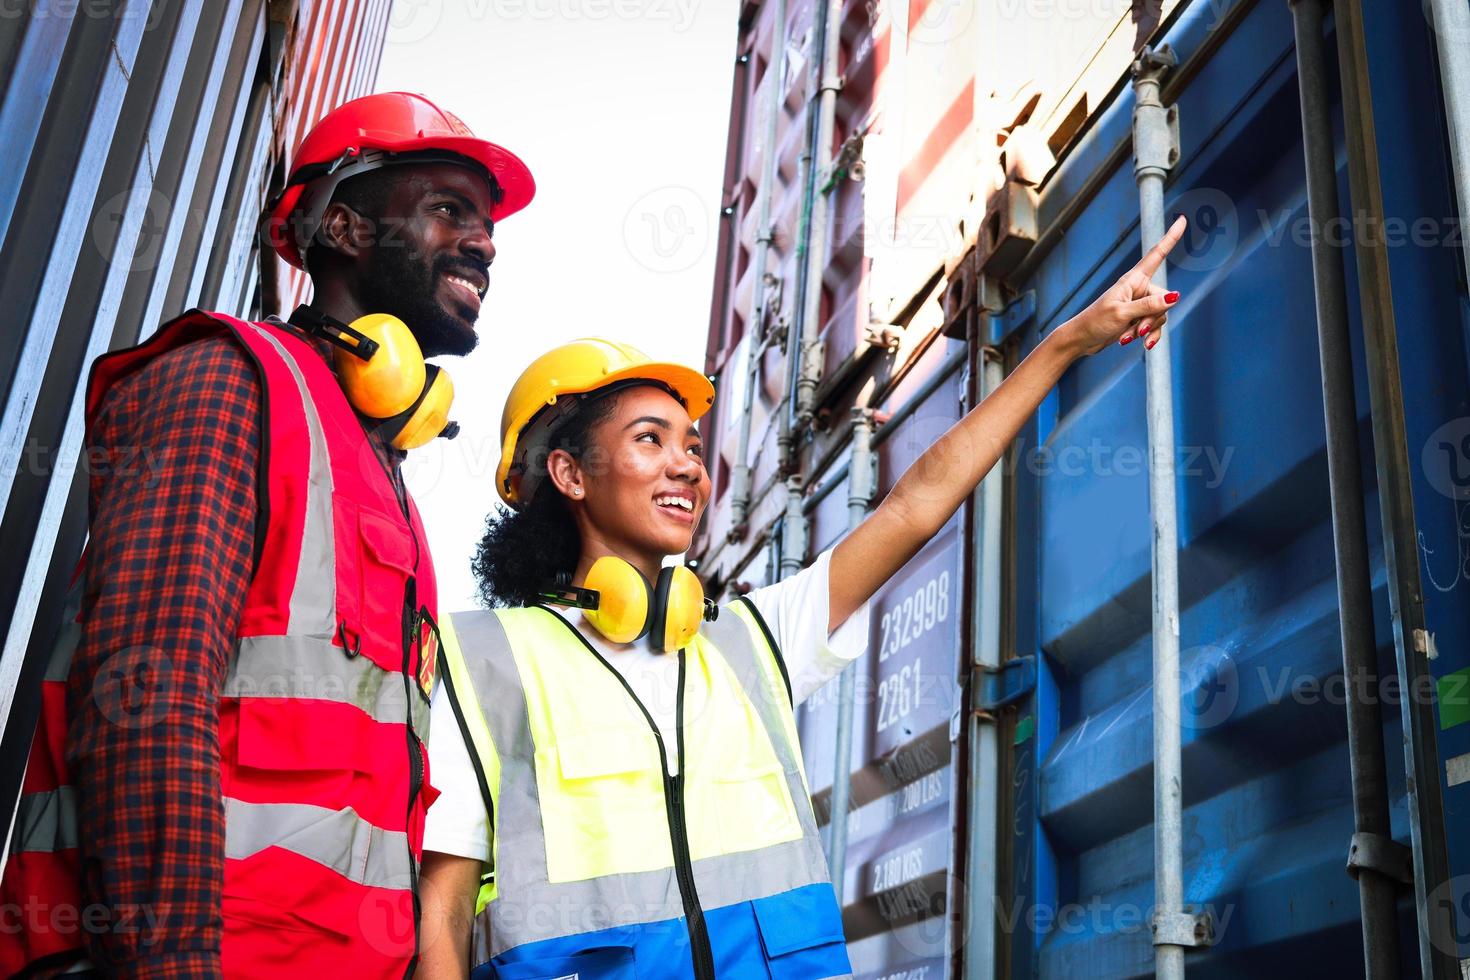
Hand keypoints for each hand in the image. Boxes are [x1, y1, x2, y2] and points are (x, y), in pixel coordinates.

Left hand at [1056, 214, 1186, 356]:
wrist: (1082, 340)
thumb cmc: (1095, 321)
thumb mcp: (1122, 313)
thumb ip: (1148, 305)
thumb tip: (1174, 297)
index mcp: (1133, 279)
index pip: (1156, 255)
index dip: (1170, 238)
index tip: (1182, 221)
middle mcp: (1138, 289)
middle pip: (1163, 299)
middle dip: (1153, 318)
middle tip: (1137, 330)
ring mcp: (1139, 304)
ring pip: (1160, 315)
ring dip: (1148, 329)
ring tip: (1130, 337)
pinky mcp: (1138, 318)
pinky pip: (1154, 326)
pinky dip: (1148, 336)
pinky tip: (1140, 344)